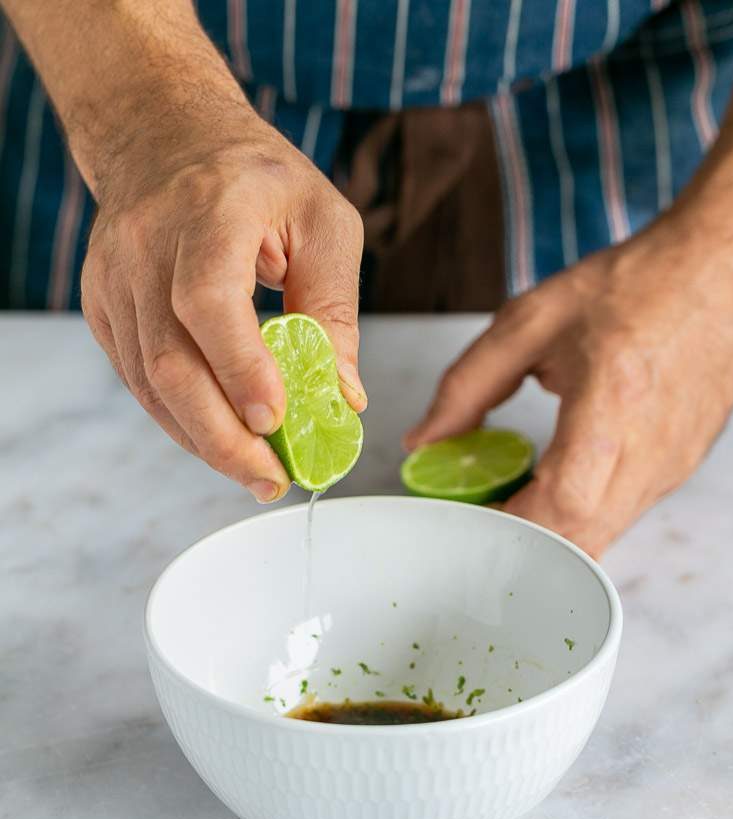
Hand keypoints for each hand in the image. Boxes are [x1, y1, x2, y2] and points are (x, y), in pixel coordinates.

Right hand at [81, 102, 365, 502]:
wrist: (169, 138)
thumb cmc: (260, 180)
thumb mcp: (324, 222)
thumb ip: (335, 309)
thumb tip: (343, 397)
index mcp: (211, 210)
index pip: (208, 299)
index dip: (238, 367)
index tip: (274, 420)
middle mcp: (147, 245)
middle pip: (169, 360)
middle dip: (222, 436)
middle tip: (269, 478)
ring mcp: (114, 278)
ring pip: (148, 381)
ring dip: (202, 440)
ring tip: (253, 473)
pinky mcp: (103, 306)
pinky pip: (137, 379)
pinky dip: (179, 420)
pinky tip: (217, 441)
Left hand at [406, 215, 732, 555]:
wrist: (723, 269)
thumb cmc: (634, 286)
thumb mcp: (531, 321)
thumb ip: (468, 384)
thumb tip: (424, 440)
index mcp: (613, 402)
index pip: (564, 503)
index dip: (511, 525)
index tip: (468, 517)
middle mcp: (652, 448)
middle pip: (582, 540)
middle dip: (523, 541)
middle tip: (483, 511)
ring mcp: (673, 466)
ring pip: (603, 537)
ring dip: (553, 530)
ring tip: (518, 490)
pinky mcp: (682, 469)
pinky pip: (623, 516)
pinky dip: (583, 514)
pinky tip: (562, 476)